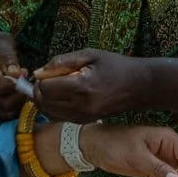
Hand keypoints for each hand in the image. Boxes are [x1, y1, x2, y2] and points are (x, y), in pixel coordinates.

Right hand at [0, 31, 30, 118]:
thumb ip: (8, 55)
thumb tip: (16, 73)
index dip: (15, 85)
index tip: (22, 74)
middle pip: (1, 103)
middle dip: (19, 96)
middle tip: (25, 84)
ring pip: (1, 112)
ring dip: (17, 104)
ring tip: (21, 90)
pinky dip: (11, 109)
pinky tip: (14, 96)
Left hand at [33, 48, 154, 121]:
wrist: (138, 86)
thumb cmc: (115, 66)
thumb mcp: (89, 54)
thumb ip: (62, 62)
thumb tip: (39, 72)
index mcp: (82, 87)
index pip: (45, 89)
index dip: (41, 79)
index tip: (48, 72)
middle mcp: (81, 106)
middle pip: (43, 103)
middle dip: (39, 91)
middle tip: (48, 79)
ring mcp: (83, 116)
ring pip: (48, 113)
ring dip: (45, 101)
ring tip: (55, 88)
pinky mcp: (85, 122)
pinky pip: (59, 118)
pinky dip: (53, 108)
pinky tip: (62, 97)